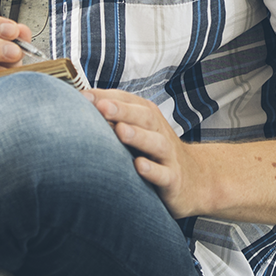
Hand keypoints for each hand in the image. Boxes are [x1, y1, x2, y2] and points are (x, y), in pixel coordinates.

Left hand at [84, 89, 217, 217]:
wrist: (197, 180)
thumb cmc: (156, 153)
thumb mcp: (139, 131)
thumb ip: (114, 119)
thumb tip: (78, 107)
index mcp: (147, 118)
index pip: (128, 101)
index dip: (107, 97)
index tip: (83, 95)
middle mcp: (159, 133)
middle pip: (144, 117)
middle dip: (122, 110)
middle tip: (101, 106)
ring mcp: (168, 157)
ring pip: (155, 143)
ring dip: (138, 136)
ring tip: (120, 131)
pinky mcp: (173, 180)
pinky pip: (164, 174)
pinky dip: (152, 170)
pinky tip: (138, 166)